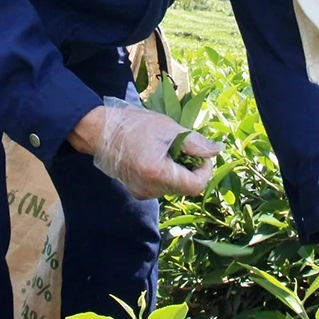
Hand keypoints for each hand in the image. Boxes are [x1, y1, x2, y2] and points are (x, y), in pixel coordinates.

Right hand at [78, 97, 221, 199]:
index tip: (202, 154)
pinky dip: (166, 174)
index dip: (205, 171)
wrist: (100, 131)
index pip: (196, 185)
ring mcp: (142, 192)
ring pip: (174, 187)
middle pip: (185, 187)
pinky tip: (157, 157)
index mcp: (158, 173)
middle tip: (185, 148)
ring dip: (179, 171)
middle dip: (192, 169)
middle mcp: (150, 189)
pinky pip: (161, 187)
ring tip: (168, 150)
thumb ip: (195, 144)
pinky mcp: (137, 191)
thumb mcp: (169, 128)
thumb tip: (217, 152)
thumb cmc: (134, 125)